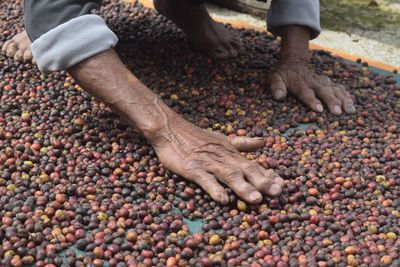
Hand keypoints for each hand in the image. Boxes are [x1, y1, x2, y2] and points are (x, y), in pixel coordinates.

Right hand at [149, 117, 283, 203]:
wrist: (171, 129)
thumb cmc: (197, 137)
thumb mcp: (224, 140)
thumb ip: (244, 143)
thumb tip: (264, 142)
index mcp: (232, 154)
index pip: (254, 165)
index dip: (269, 175)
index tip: (283, 185)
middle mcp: (224, 159)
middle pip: (246, 170)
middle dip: (263, 182)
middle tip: (277, 193)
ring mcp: (208, 163)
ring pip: (229, 176)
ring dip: (243, 187)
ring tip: (256, 199)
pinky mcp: (193, 168)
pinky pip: (205, 180)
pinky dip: (214, 189)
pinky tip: (223, 200)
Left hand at [269, 25, 355, 114]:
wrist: (293, 62)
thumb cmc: (283, 74)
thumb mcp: (274, 77)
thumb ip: (276, 86)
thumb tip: (278, 96)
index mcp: (299, 82)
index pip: (305, 92)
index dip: (312, 101)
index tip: (318, 109)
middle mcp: (313, 82)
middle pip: (324, 91)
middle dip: (331, 101)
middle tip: (337, 112)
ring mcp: (323, 81)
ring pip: (335, 89)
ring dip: (343, 100)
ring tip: (350, 110)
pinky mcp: (329, 83)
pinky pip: (340, 88)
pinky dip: (347, 96)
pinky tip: (353, 105)